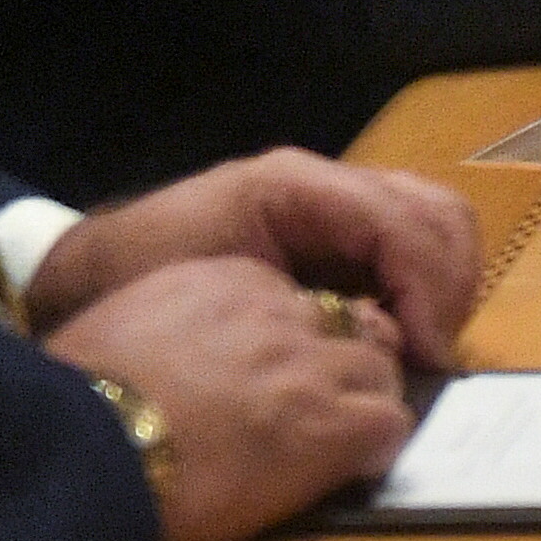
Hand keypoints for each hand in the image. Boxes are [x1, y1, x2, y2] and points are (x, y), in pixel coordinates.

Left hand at [29, 149, 482, 372]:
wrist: (90, 275)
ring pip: (441, 221)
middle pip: (439, 213)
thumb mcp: (207, 300)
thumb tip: (378, 350)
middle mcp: (329, 183)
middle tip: (432, 356)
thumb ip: (291, 316)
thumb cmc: (137, 287)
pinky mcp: (341, 228)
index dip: (428, 291)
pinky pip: (415, 241)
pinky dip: (429, 285)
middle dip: (450, 287)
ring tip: (424, 347)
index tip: (426, 357)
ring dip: (448, 285)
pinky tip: (403, 333)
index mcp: (296, 187)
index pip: (401, 223)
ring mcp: (340, 201)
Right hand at [42, 258, 419, 540]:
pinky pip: (390, 424)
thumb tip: (182, 355)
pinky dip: (377, 446)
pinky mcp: (329, 425)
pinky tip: (348, 467)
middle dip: (342, 364)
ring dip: (365, 403)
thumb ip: (175, 322)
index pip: (298, 298)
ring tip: (334, 441)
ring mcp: (311, 368)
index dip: (295, 342)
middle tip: (318, 407)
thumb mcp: (125, 325)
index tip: (274, 378)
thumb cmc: (77, 398)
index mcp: (230, 280)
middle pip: (349, 328)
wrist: (78, 449)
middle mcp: (281, 314)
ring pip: (379, 370)